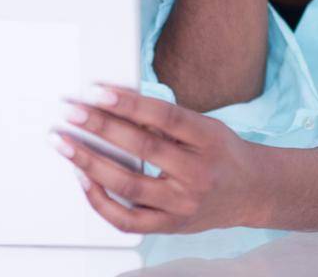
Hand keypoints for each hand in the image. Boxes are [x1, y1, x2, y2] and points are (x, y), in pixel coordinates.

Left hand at [53, 84, 265, 233]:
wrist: (252, 192)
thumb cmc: (222, 153)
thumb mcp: (204, 126)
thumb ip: (164, 120)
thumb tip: (115, 102)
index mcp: (207, 140)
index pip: (163, 117)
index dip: (127, 103)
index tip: (95, 91)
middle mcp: (196, 174)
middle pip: (141, 149)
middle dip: (99, 127)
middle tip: (69, 112)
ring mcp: (182, 204)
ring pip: (127, 186)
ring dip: (89, 162)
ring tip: (65, 144)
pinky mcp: (170, 226)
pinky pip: (127, 220)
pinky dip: (100, 200)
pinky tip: (83, 179)